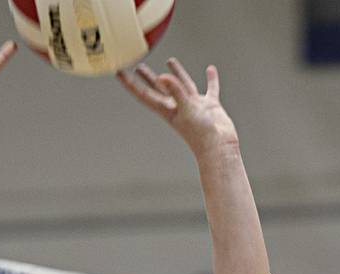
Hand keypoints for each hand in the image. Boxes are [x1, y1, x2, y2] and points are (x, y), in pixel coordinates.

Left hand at [118, 59, 238, 156]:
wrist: (220, 147)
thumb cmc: (202, 134)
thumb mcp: (187, 109)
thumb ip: (176, 92)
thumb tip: (163, 77)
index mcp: (167, 110)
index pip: (144, 94)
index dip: (130, 84)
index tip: (120, 72)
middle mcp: (178, 107)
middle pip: (159, 89)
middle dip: (148, 78)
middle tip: (138, 67)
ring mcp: (193, 106)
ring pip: (182, 85)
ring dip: (176, 73)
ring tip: (170, 60)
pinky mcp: (209, 106)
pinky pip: (209, 89)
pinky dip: (210, 79)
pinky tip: (210, 70)